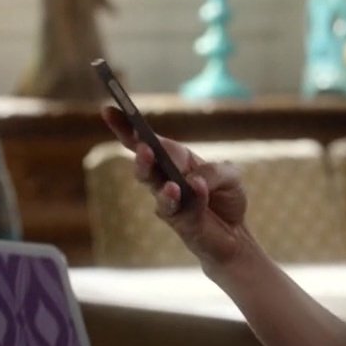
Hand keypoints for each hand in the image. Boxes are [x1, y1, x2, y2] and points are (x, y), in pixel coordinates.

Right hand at [99, 107, 251, 267]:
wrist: (237, 235)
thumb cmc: (227, 198)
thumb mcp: (230, 174)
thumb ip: (214, 171)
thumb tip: (194, 180)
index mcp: (175, 159)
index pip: (148, 141)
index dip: (126, 127)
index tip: (108, 110)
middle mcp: (166, 180)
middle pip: (145, 166)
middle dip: (142, 157)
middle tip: (143, 147)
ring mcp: (171, 204)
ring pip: (157, 191)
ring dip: (161, 185)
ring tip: (171, 183)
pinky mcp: (183, 224)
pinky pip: (185, 210)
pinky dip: (194, 198)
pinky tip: (199, 189)